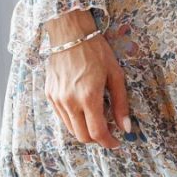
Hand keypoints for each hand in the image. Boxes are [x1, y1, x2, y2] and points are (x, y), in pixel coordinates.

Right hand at [42, 11, 132, 146]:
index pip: (97, 133)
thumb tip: (126, 127)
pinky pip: (62, 117)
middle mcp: (70, 101)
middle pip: (82, 137)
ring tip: (96, 120)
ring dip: (85, 131)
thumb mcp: (115, 75)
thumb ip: (120, 104)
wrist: (70, 34)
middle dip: (97, 139)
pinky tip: (83, 109)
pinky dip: (74, 120)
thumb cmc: (96, 51)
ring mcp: (57, 99)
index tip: (117, 142)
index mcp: (88, 97)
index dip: (109, 142)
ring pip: (71, 129)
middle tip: (107, 132)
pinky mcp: (50, 95)